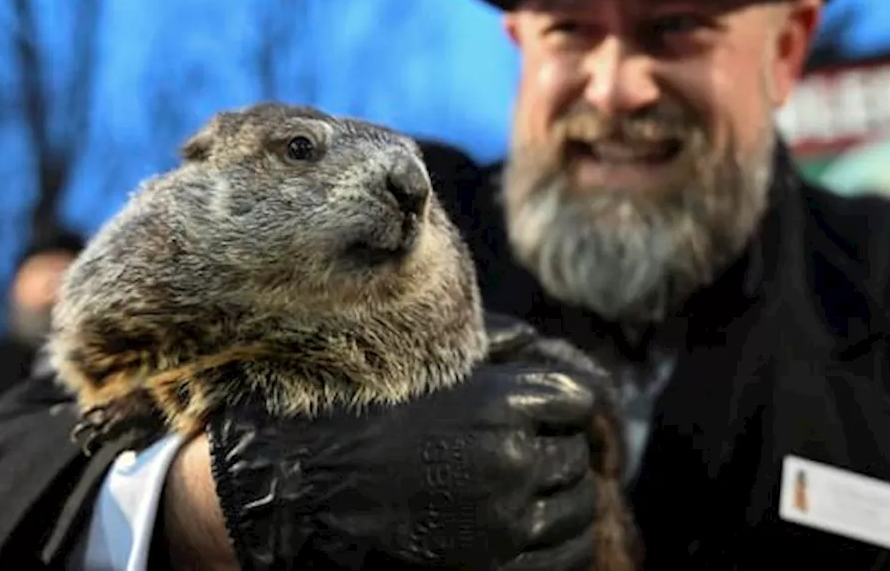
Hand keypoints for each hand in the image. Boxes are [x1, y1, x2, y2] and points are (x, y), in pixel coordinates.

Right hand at [206, 316, 601, 570]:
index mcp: (501, 404)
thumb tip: (535, 342)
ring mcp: (505, 522)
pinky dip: (564, 543)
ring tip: (542, 493)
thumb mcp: (426, 362)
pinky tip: (542, 530)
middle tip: (539, 454)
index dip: (563, 407)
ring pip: (580, 509)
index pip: (577, 402)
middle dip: (562, 452)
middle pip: (578, 457)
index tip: (548, 414)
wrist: (309, 485)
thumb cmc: (362, 413)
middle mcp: (512, 462)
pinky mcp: (493, 566)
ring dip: (568, 498)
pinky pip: (566, 558)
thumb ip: (490, 345)